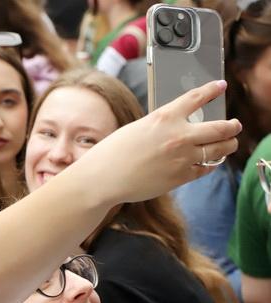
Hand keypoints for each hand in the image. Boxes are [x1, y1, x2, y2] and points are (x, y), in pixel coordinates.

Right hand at [73, 80, 240, 204]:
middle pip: (221, 127)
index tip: (220, 87)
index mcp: (164, 117)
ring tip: (228, 144)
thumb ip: (162, 126)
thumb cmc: (113, 153)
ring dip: (228, 146)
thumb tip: (180, 128)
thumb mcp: (138, 129)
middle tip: (235, 125)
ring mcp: (182, 157)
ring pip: (220, 149)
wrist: (104, 178)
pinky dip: (209, 164)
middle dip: (232, 126)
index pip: (197, 97)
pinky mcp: (181, 177)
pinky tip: (209, 162)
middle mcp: (178, 135)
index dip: (212, 90)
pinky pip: (206, 168)